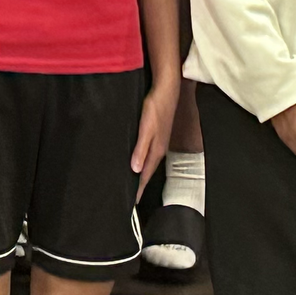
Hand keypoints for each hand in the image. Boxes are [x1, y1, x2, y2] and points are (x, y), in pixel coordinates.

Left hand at [130, 75, 180, 198]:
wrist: (166, 91)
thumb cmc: (155, 108)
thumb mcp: (146, 129)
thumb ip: (141, 149)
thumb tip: (135, 170)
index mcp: (155, 152)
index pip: (144, 176)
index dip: (138, 189)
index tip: (132, 203)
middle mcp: (158, 150)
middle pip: (146, 172)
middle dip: (138, 185)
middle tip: (129, 198)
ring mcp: (158, 143)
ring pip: (146, 164)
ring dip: (139, 174)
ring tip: (131, 184)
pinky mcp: (155, 136)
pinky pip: (146, 154)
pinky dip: (140, 162)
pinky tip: (135, 161)